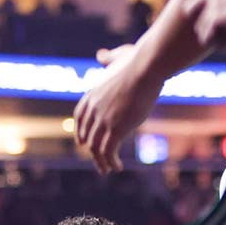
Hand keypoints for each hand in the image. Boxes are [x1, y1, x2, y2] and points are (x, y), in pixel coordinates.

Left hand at [73, 46, 165, 173]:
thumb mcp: (118, 58)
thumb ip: (108, 59)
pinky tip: (117, 167)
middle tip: (99, 161)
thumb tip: (100, 55)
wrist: (145, 68)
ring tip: (107, 170)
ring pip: (95, 148)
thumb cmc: (137, 61)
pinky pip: (108, 152)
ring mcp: (103, 120)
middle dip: (91, 150)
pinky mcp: (116, 128)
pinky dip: (110, 162)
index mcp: (92, 94)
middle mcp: (94, 109)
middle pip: (87, 135)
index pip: (79, 117)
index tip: (83, 142)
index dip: (81, 132)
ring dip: (101, 162)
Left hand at [179, 0, 225, 47]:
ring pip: (200, 28)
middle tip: (219, 29)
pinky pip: (208, 40)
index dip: (206, 4)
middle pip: (190, 9)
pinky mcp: (216, 20)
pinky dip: (219, 44)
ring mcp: (211, 4)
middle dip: (202, 19)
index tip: (219, 13)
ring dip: (213, 34)